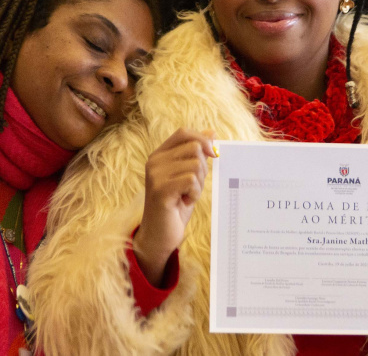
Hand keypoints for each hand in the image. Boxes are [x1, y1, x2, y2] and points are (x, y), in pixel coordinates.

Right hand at [132, 128, 215, 285]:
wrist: (160, 235)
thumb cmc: (176, 206)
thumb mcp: (189, 176)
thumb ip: (197, 154)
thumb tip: (212, 132)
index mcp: (159, 155)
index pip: (184, 133)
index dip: (202, 139)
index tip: (213, 154)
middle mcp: (154, 161)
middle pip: (194, 147)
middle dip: (202, 168)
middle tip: (192, 186)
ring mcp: (155, 175)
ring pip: (195, 164)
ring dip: (198, 183)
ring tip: (186, 195)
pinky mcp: (161, 189)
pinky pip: (191, 180)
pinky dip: (194, 193)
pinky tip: (184, 202)